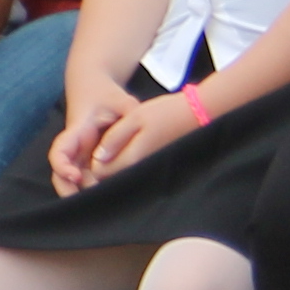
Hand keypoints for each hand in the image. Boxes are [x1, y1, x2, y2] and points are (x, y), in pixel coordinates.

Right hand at [45, 71, 141, 192]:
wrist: (92, 85)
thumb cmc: (107, 93)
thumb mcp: (123, 101)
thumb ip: (131, 117)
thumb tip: (137, 140)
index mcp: (77, 129)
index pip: (61, 150)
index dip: (63, 166)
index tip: (76, 177)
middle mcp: (74, 145)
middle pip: (60, 172)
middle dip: (68, 190)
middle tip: (89, 204)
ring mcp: (79, 153)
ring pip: (71, 178)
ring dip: (81, 192)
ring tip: (104, 205)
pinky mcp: (88, 157)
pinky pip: (85, 176)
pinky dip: (92, 188)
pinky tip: (109, 196)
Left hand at [76, 81, 205, 183]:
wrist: (201, 113)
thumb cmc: (166, 112)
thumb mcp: (135, 118)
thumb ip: (115, 138)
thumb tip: (97, 159)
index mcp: (135, 157)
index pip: (103, 173)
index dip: (92, 165)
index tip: (88, 153)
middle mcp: (144, 168)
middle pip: (114, 177)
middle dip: (102, 169)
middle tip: (98, 153)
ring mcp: (153, 167)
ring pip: (126, 173)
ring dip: (116, 166)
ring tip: (112, 149)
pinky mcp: (160, 163)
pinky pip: (139, 168)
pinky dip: (130, 163)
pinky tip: (128, 150)